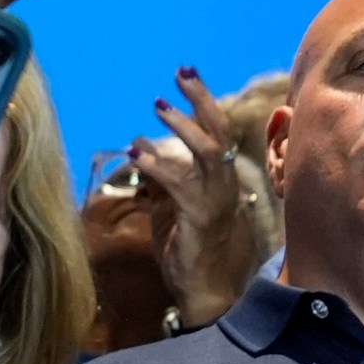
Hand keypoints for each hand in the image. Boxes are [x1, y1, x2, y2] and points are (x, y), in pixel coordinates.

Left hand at [132, 66, 257, 328]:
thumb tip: (141, 150)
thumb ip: (161, 178)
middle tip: (181, 72)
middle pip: (221, 131)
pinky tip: (137, 154)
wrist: (205, 291)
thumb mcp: (170, 206)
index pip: (218, 131)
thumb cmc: (189, 248)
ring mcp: (218, 200)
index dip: (203, 101)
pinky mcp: (202, 218)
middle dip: (202, 98)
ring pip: (210, 152)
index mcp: (221, 178)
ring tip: (157, 105)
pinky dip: (159, 165)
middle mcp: (226, 184)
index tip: (185, 74)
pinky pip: (182, 184)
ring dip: (183, 126)